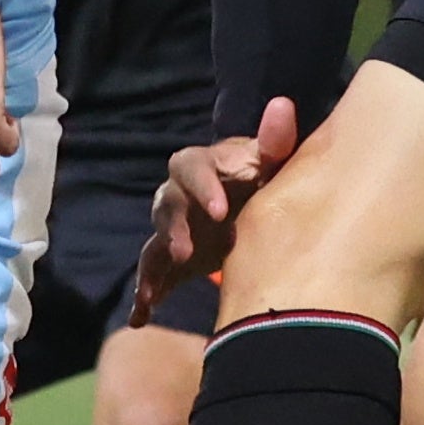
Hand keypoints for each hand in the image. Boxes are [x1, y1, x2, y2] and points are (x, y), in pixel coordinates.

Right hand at [139, 96, 302, 313]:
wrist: (252, 204)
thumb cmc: (263, 179)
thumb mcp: (272, 164)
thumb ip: (277, 142)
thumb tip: (283, 106)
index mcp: (203, 168)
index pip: (191, 166)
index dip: (201, 187)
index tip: (221, 211)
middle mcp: (180, 195)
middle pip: (166, 205)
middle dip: (174, 230)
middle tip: (187, 254)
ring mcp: (174, 228)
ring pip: (154, 243)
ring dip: (152, 266)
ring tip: (151, 294)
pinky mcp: (172, 258)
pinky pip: (153, 274)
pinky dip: (145, 295)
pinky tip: (140, 318)